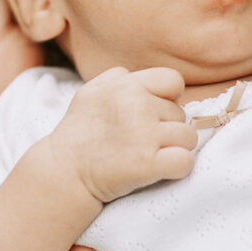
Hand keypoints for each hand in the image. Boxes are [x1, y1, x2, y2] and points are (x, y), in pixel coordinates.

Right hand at [46, 66, 197, 204]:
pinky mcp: (148, 164)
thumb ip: (120, 77)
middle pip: (181, 113)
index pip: (174, 80)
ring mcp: (144, 135)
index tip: (153, 114)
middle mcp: (137, 105)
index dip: (168, 98)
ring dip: (174, 148)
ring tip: (147, 154)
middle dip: (166, 127)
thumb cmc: (80, 132)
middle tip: (139, 140)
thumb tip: (148, 78)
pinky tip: (160, 170)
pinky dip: (178, 168)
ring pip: (188, 138)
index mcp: (125, 84)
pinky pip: (185, 161)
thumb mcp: (92, 91)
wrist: (63, 173)